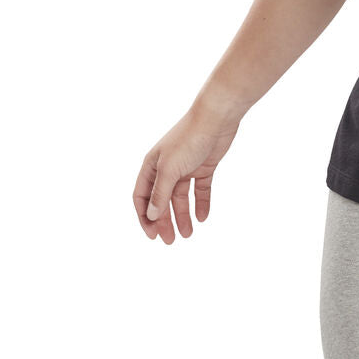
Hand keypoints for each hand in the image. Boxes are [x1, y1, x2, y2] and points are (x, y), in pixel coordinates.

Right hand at [132, 104, 241, 244]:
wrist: (217, 118)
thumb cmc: (189, 138)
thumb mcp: (170, 169)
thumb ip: (160, 193)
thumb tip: (152, 216)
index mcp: (152, 166)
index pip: (142, 197)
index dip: (145, 218)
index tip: (153, 236)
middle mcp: (167, 167)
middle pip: (162, 200)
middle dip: (164, 221)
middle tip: (171, 241)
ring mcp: (186, 167)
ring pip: (181, 197)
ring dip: (183, 215)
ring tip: (188, 234)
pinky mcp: (204, 166)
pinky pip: (201, 189)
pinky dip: (201, 203)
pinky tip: (202, 217)